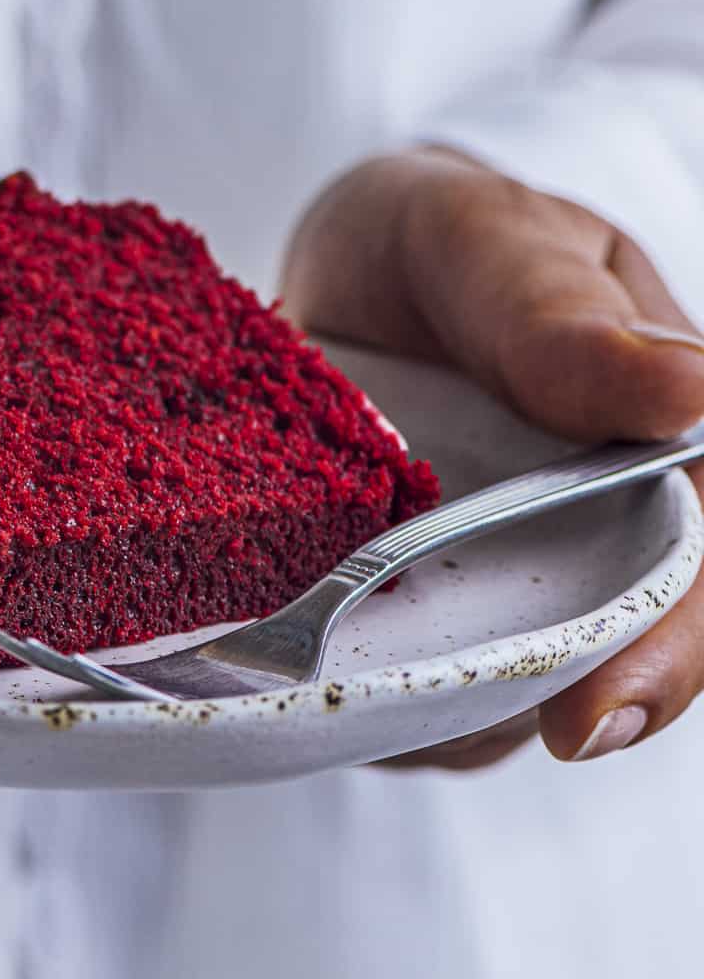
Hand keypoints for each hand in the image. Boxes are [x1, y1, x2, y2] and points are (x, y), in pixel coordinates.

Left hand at [281, 148, 703, 769]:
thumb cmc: (434, 239)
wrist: (339, 270)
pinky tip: (311, 683)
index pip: (693, 563)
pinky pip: (414, 688)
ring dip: (447, 713)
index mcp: (660, 441)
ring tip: (356, 695)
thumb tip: (685, 392)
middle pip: (619, 651)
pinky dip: (368, 697)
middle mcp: (601, 530)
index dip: (668, 647)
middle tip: (490, 741)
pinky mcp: (424, 617)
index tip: (599, 711)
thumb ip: (554, 312)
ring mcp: (513, 583)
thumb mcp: (480, 237)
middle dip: (566, 708)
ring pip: (510, 691)